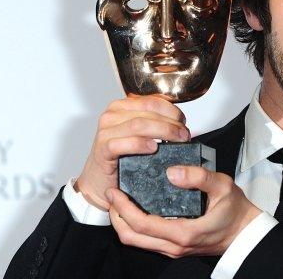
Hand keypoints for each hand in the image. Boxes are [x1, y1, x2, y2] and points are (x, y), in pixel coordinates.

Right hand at [75, 96, 190, 210]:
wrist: (98, 180)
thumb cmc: (119, 158)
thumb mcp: (137, 135)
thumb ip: (153, 124)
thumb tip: (179, 123)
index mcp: (121, 107)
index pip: (151, 101)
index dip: (171, 110)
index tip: (183, 122)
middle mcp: (112, 116)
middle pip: (148, 112)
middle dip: (171, 123)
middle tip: (184, 135)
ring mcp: (105, 132)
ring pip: (138, 125)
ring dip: (162, 132)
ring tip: (176, 141)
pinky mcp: (102, 149)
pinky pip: (122, 143)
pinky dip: (140, 144)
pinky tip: (153, 149)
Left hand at [107, 165, 261, 257]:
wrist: (245, 232)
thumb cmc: (236, 211)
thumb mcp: (223, 186)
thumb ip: (199, 177)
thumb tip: (174, 172)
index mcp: (183, 232)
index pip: (142, 224)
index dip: (123, 208)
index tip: (115, 190)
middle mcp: (174, 245)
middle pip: (131, 237)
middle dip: (116, 216)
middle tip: (111, 194)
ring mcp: (173, 249)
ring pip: (136, 241)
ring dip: (123, 222)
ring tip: (119, 200)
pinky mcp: (173, 247)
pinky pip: (145, 240)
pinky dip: (134, 226)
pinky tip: (135, 208)